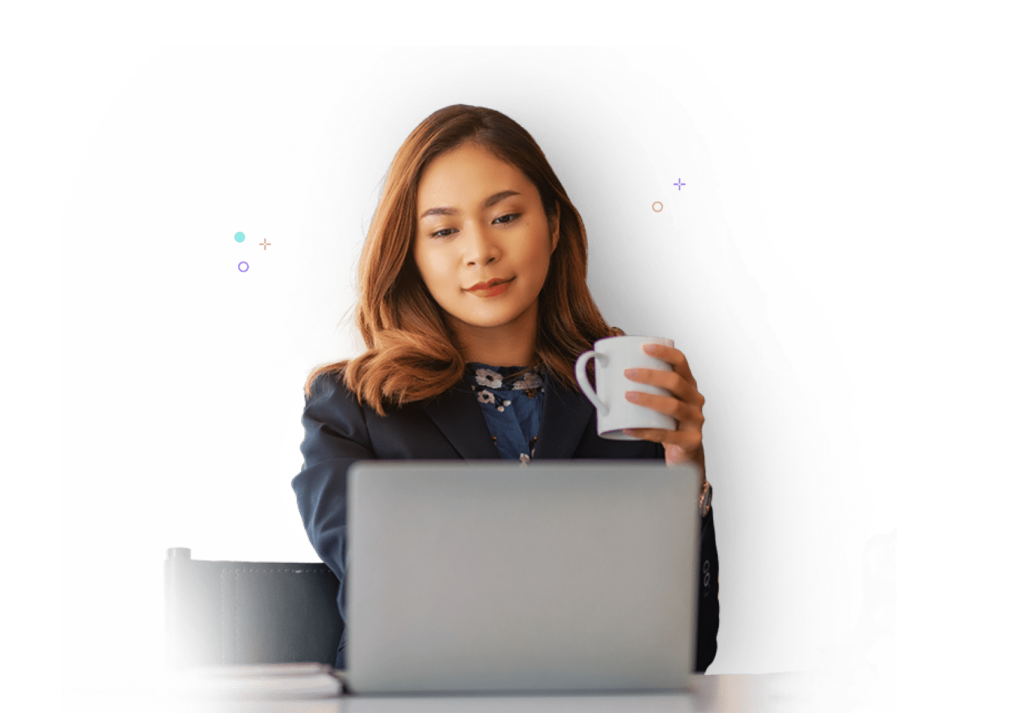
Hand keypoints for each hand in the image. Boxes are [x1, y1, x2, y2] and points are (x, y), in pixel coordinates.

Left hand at [622, 343, 705, 479]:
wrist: (685, 456)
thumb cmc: (669, 424)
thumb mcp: (661, 401)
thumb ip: (645, 387)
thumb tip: (611, 371)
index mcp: (689, 386)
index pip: (681, 362)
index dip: (664, 352)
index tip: (644, 348)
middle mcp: (695, 400)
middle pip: (676, 382)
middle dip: (650, 375)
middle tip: (628, 374)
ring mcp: (695, 420)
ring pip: (673, 406)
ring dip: (648, 399)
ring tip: (628, 396)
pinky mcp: (690, 440)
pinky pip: (666, 435)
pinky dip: (645, 431)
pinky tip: (629, 428)